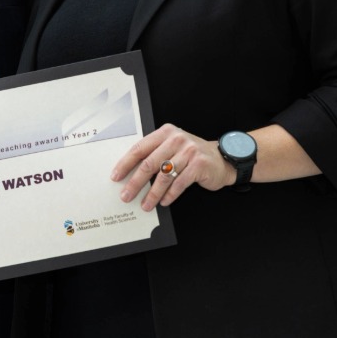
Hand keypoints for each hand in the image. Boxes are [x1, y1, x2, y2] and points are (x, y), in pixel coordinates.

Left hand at [110, 123, 230, 211]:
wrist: (220, 159)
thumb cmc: (191, 155)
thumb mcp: (172, 148)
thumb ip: (154, 154)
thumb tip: (130, 174)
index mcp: (165, 133)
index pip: (139, 148)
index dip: (126, 164)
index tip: (116, 176)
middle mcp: (176, 139)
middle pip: (149, 163)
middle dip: (136, 182)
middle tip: (126, 195)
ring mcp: (189, 151)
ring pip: (164, 176)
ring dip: (152, 194)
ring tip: (146, 205)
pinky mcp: (199, 165)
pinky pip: (179, 183)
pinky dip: (169, 195)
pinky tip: (163, 201)